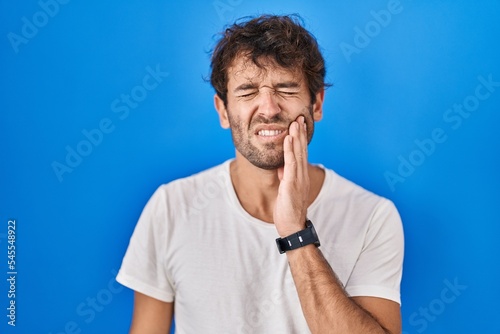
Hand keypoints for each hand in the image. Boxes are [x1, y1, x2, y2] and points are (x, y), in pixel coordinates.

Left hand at [273, 115, 309, 236]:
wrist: (292, 226)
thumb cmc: (288, 210)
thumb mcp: (285, 189)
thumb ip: (285, 176)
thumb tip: (281, 167)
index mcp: (300, 176)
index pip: (301, 153)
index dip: (300, 138)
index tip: (299, 124)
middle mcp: (302, 175)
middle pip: (302, 150)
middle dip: (300, 133)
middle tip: (300, 117)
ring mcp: (298, 179)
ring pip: (298, 154)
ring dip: (296, 137)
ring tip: (295, 122)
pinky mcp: (291, 183)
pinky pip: (291, 163)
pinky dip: (289, 150)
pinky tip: (288, 139)